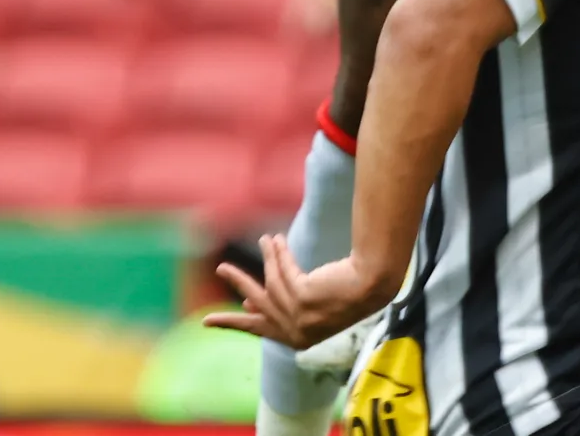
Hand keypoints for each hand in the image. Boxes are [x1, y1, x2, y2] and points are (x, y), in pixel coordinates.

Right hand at [204, 235, 386, 350]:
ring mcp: (298, 318)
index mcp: (298, 341)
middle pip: (257, 305)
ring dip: (268, 256)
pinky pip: (283, 270)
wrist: (370, 286)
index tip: (209, 320)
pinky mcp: (301, 298)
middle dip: (238, 283)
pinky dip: (280, 253)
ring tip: (265, 238)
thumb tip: (247, 300)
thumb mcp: (309, 305)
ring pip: (270, 282)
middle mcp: (296, 333)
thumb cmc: (346, 294)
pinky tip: (278, 239)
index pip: (259, 331)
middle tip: (220, 269)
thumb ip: (280, 304)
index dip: (235, 320)